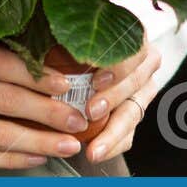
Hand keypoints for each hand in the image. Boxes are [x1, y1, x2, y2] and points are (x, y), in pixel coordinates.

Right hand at [0, 23, 96, 171]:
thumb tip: (13, 37)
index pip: (3, 62)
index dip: (41, 75)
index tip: (70, 82)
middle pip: (7, 100)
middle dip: (49, 111)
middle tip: (79, 117)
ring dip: (36, 141)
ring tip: (66, 145)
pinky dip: (5, 160)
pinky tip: (29, 159)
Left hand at [75, 37, 160, 162]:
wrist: (83, 56)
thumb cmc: (73, 40)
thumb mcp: (72, 33)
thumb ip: (65, 35)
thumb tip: (41, 39)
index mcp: (133, 36)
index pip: (134, 50)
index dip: (117, 67)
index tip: (95, 80)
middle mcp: (144, 63)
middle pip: (136, 82)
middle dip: (113, 99)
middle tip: (90, 112)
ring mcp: (143, 89)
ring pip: (134, 112)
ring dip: (113, 132)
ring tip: (93, 149)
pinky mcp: (135, 112)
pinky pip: (129, 134)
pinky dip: (112, 145)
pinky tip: (96, 153)